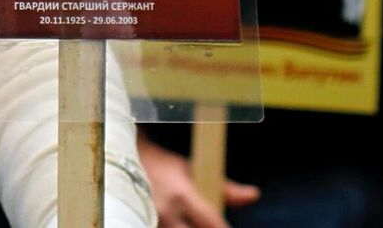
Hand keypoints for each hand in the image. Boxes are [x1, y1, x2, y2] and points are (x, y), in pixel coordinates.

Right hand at [138, 135, 258, 227]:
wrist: (129, 161)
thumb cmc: (165, 165)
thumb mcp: (194, 170)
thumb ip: (225, 188)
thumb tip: (254, 195)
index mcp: (183, 196)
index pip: (214, 225)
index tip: (227, 227)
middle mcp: (167, 213)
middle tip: (210, 221)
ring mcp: (154, 222)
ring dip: (191, 227)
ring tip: (192, 217)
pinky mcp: (147, 222)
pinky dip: (179, 226)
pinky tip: (183, 220)